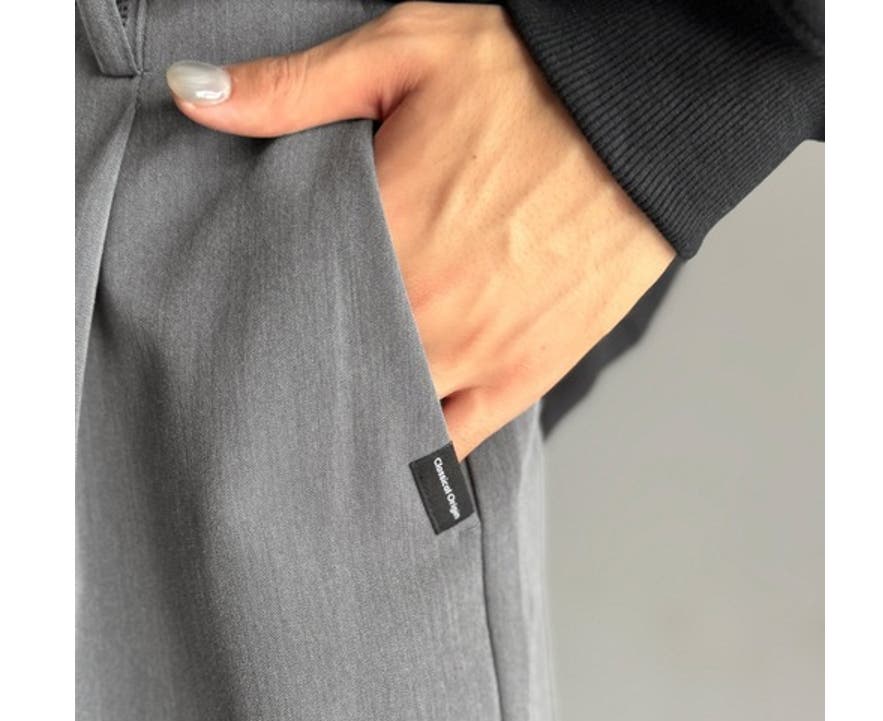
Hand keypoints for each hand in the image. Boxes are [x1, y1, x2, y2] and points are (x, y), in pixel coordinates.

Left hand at [166, 2, 674, 458]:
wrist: (647, 113)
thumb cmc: (531, 77)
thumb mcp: (404, 52)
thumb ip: (293, 88)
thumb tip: (193, 95)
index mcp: (384, 232)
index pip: (289, 304)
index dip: (255, 324)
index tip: (230, 338)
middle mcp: (426, 308)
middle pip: (333, 371)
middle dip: (298, 383)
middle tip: (264, 396)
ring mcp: (478, 352)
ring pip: (388, 417)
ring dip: (352, 426)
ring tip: (316, 443)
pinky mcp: (525, 374)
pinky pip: (458, 440)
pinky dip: (419, 456)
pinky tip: (387, 464)